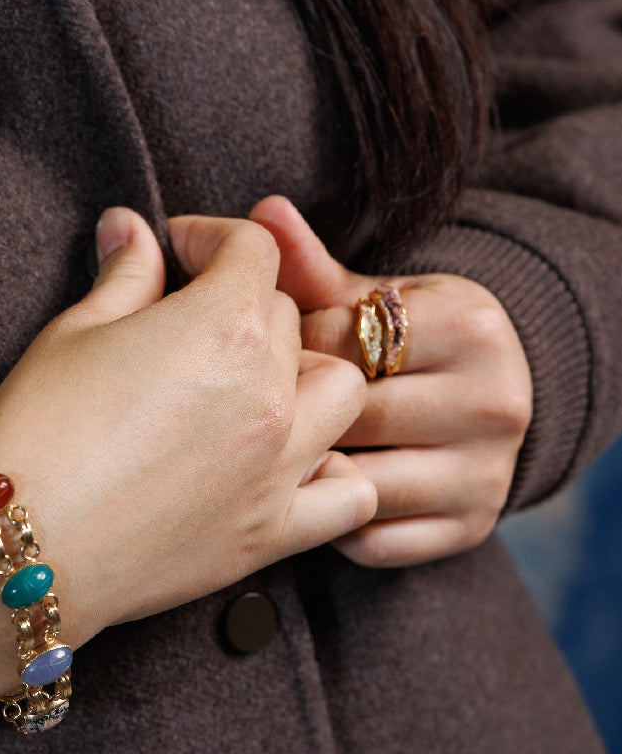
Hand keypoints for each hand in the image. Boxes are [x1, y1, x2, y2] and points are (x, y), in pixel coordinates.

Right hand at [0, 207, 376, 639]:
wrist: (19, 546)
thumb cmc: (36, 433)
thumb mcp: (72, 333)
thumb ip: (124, 276)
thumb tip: (130, 228)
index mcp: (224, 325)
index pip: (253, 250)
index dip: (210, 239)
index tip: (175, 254)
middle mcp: (270, 391)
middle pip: (289, 318)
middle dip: (242, 307)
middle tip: (187, 328)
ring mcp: (280, 466)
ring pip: (342, 393)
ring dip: (307, 378)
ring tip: (252, 391)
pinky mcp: (271, 533)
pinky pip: (351, 497)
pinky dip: (336, 476)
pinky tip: (289, 468)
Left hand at [249, 195, 532, 566]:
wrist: (486, 400)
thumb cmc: (410, 342)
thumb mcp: (374, 296)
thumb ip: (312, 266)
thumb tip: (262, 214)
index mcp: (471, 325)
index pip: (340, 341)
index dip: (290, 350)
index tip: (276, 357)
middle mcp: (493, 400)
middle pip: (349, 415)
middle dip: (295, 414)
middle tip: (259, 413)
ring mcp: (485, 471)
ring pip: (356, 482)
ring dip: (308, 473)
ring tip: (282, 455)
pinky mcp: (469, 526)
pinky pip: (371, 540)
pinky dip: (333, 523)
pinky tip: (318, 494)